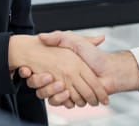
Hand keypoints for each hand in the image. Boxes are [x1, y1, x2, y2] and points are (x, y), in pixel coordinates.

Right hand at [22, 30, 138, 106]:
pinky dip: (60, 100)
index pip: (37, 70)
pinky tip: (65, 94)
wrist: (111, 71)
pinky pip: (58, 102)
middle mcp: (60, 76)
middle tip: (45, 77)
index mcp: (59, 63)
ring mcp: (65, 88)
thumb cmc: (96, 56)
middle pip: (39, 83)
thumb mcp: (77, 42)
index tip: (27, 70)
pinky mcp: (71, 98)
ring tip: (59, 85)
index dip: (29, 72)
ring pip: (47, 94)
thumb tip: (42, 36)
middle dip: (38, 82)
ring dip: (50, 91)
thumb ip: (61, 37)